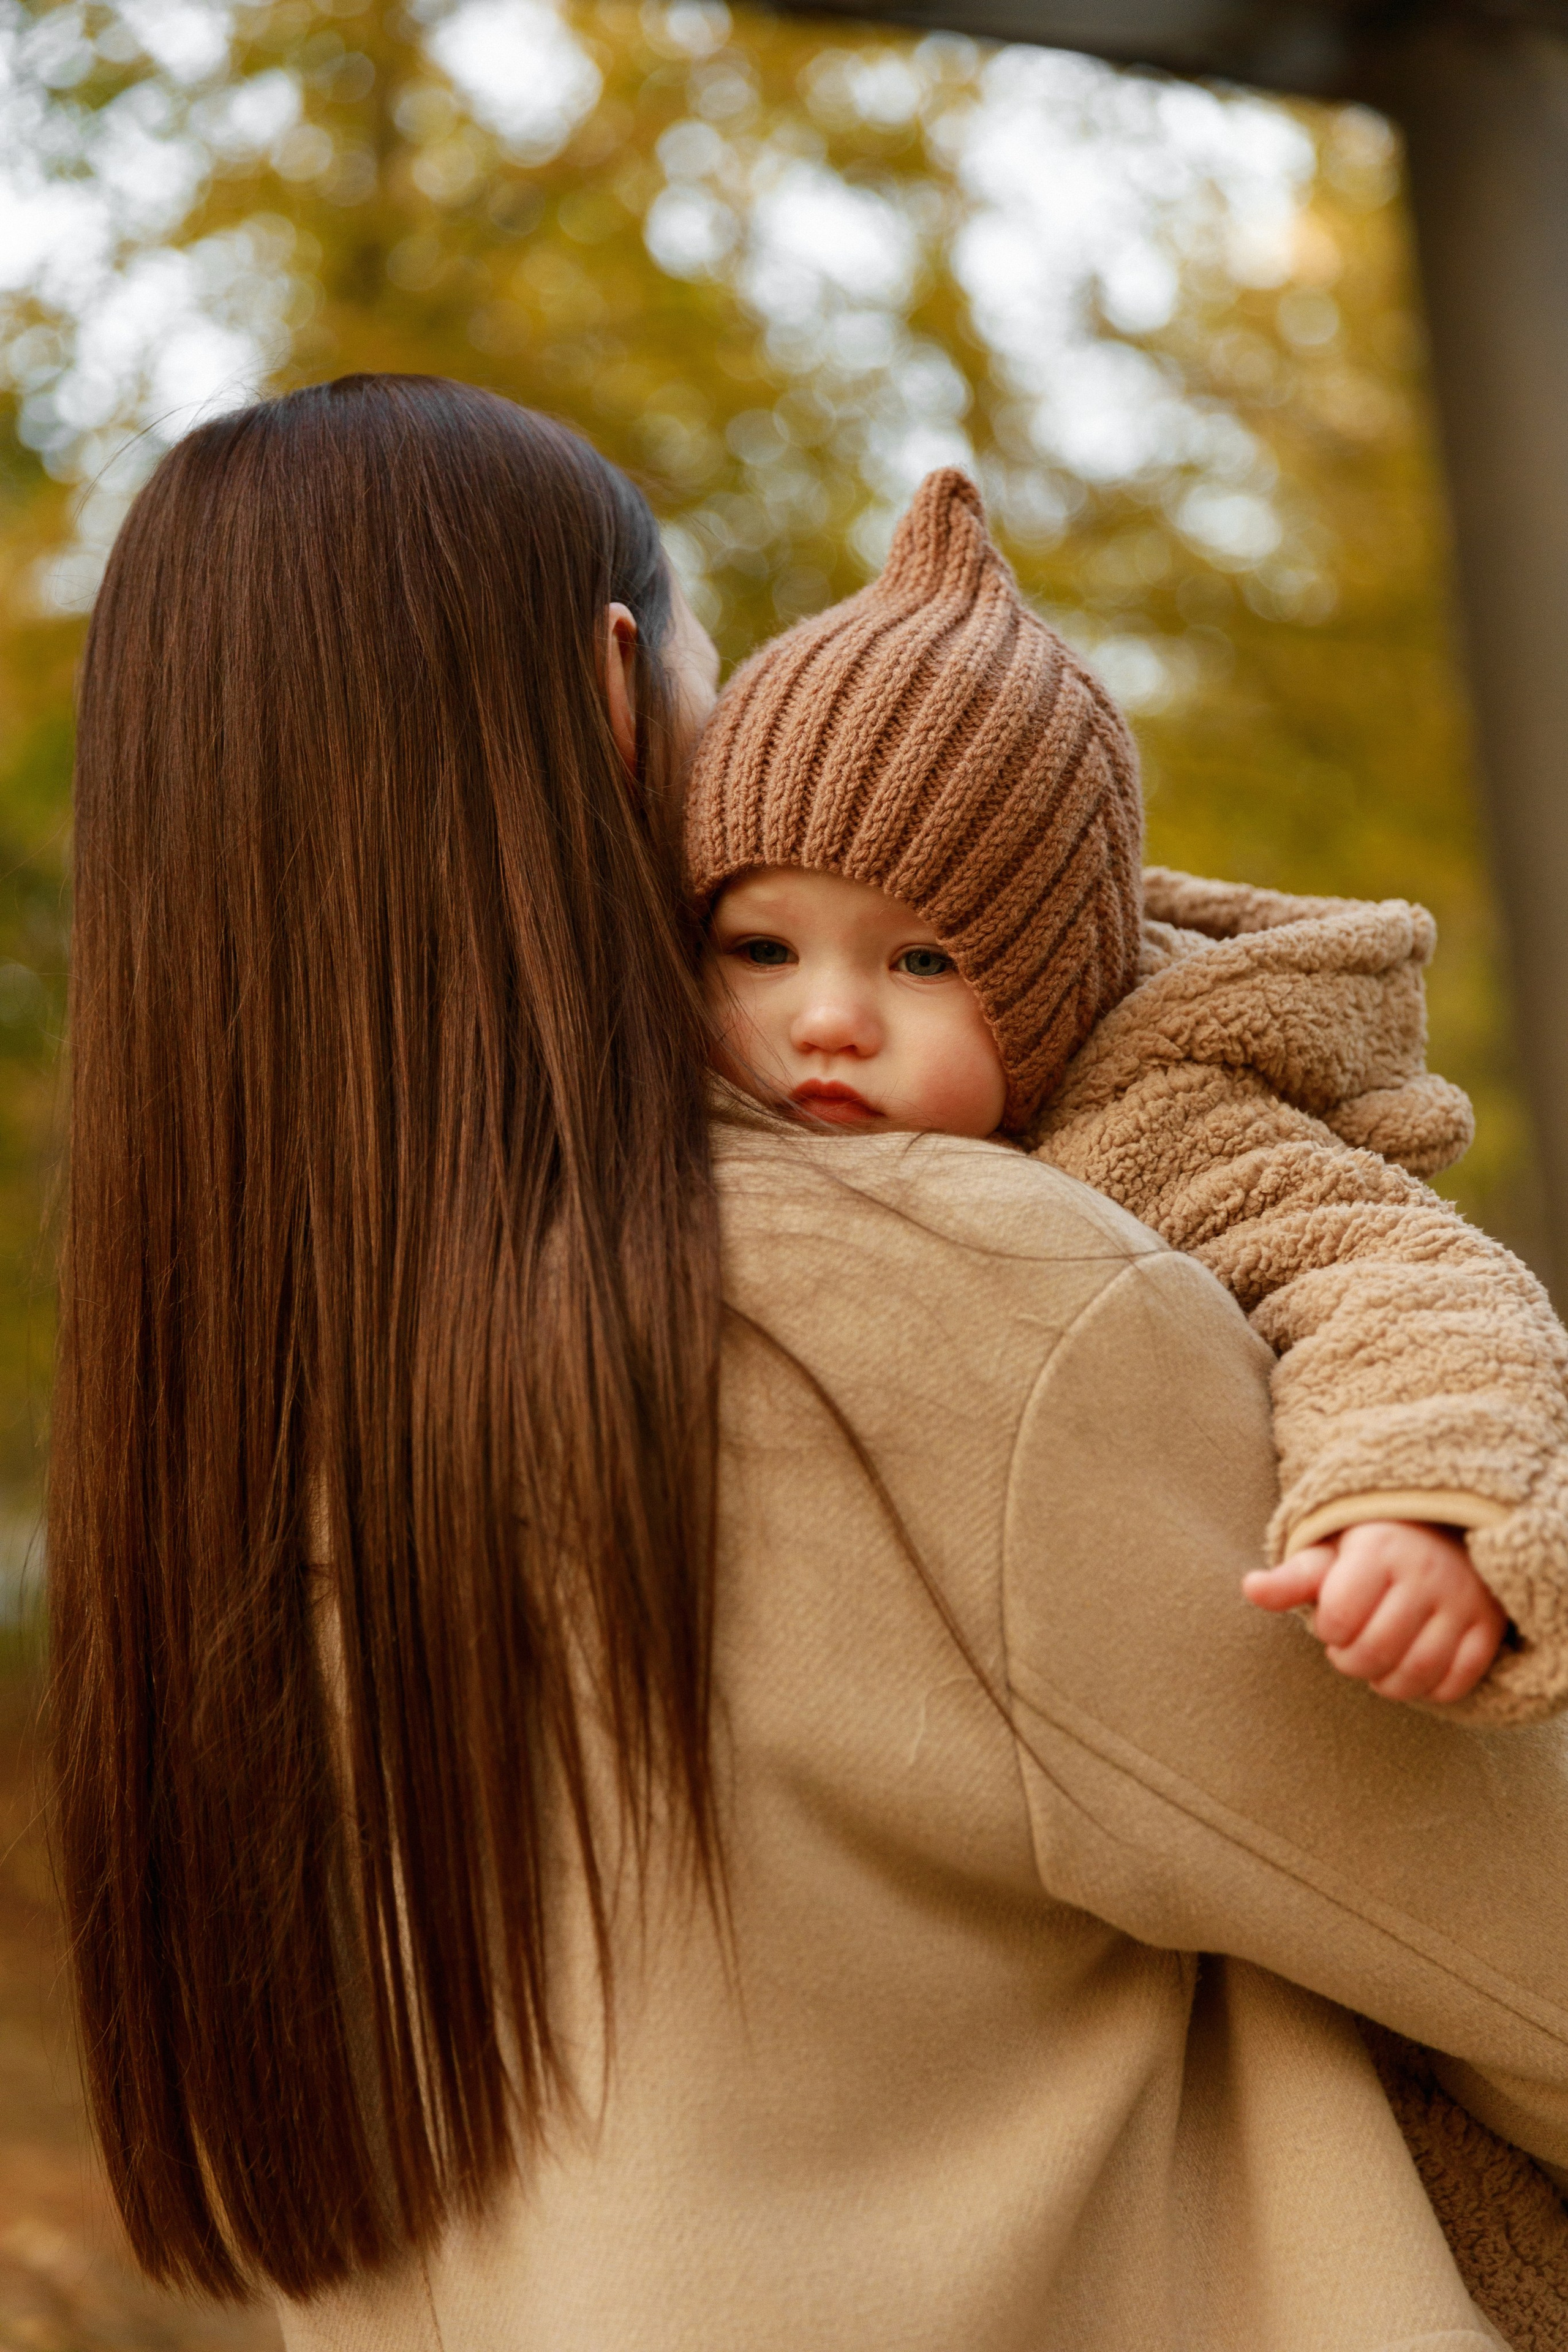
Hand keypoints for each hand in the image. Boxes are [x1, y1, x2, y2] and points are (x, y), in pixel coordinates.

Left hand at [1242, 1520, 1507, 1703]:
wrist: (1442, 1532)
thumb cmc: (1371, 1550)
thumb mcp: (1328, 1554)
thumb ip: (1292, 1579)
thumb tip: (1250, 1588)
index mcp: (1378, 1549)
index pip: (1339, 1619)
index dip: (1328, 1632)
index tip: (1333, 1622)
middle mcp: (1425, 1572)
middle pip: (1376, 1651)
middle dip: (1352, 1662)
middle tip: (1351, 1649)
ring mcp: (1462, 1601)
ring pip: (1418, 1672)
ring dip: (1388, 1682)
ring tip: (1378, 1662)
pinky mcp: (1487, 1627)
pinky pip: (1458, 1681)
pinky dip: (1430, 1689)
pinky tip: (1412, 1670)